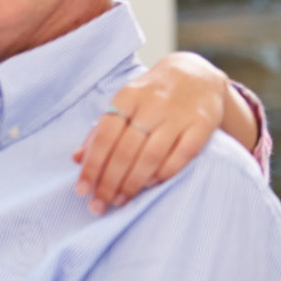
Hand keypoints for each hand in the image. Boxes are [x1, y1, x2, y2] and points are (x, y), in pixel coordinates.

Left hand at [73, 51, 227, 213]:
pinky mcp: (203, 124)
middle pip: (126, 149)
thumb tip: (77, 159)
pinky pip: (182, 155)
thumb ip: (102, 130)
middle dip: (109, 182)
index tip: (82, 190)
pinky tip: (150, 186)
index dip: (92, 165)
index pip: (105, 135)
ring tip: (120, 201)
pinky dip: (164, 174)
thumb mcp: (125, 104)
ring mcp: (179, 114)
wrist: (197, 75)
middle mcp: (153, 104)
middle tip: (99, 205)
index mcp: (128, 96)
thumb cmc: (152, 96)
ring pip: (152, 155)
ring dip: (133, 183)